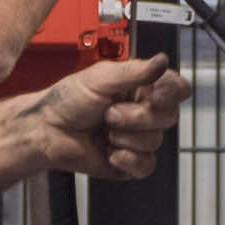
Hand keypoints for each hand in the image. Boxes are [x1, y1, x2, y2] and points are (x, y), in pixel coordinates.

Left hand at [30, 52, 192, 179]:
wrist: (47, 132)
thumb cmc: (67, 101)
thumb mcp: (100, 78)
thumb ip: (136, 71)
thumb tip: (162, 60)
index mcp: (142, 87)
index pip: (177, 88)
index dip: (172, 93)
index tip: (156, 95)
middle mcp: (144, 112)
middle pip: (169, 117)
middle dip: (136, 117)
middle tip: (110, 113)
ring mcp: (138, 138)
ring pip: (155, 142)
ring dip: (125, 137)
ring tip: (104, 131)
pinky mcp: (132, 162)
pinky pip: (147, 164)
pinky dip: (128, 159)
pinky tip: (110, 151)